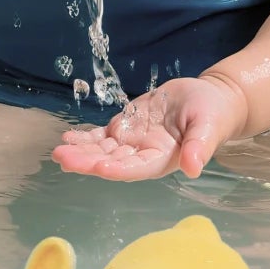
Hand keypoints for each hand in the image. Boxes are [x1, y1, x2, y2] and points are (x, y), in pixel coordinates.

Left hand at [50, 75, 249, 181]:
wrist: (206, 100)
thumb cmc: (211, 113)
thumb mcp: (208, 125)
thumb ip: (199, 146)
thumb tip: (193, 168)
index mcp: (162, 158)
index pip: (137, 167)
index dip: (118, 168)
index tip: (99, 166)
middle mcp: (142, 155)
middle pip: (112, 161)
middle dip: (87, 161)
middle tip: (63, 158)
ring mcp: (131, 143)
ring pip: (102, 150)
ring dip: (80, 152)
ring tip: (58, 151)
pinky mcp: (125, 129)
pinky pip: (102, 137)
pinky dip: (85, 138)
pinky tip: (68, 138)